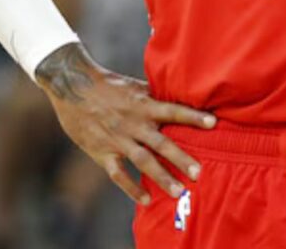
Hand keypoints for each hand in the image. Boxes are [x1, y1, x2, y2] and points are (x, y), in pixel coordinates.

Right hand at [35, 43, 216, 204]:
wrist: (72, 86)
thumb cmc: (109, 84)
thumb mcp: (135, 85)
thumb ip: (157, 95)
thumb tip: (185, 93)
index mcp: (143, 104)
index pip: (173, 110)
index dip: (193, 116)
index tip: (213, 123)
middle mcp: (133, 123)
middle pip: (160, 142)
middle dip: (181, 158)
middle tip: (198, 173)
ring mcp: (117, 139)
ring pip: (142, 161)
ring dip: (161, 177)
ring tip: (179, 191)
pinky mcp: (102, 152)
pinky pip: (118, 174)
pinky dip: (131, 188)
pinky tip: (146, 199)